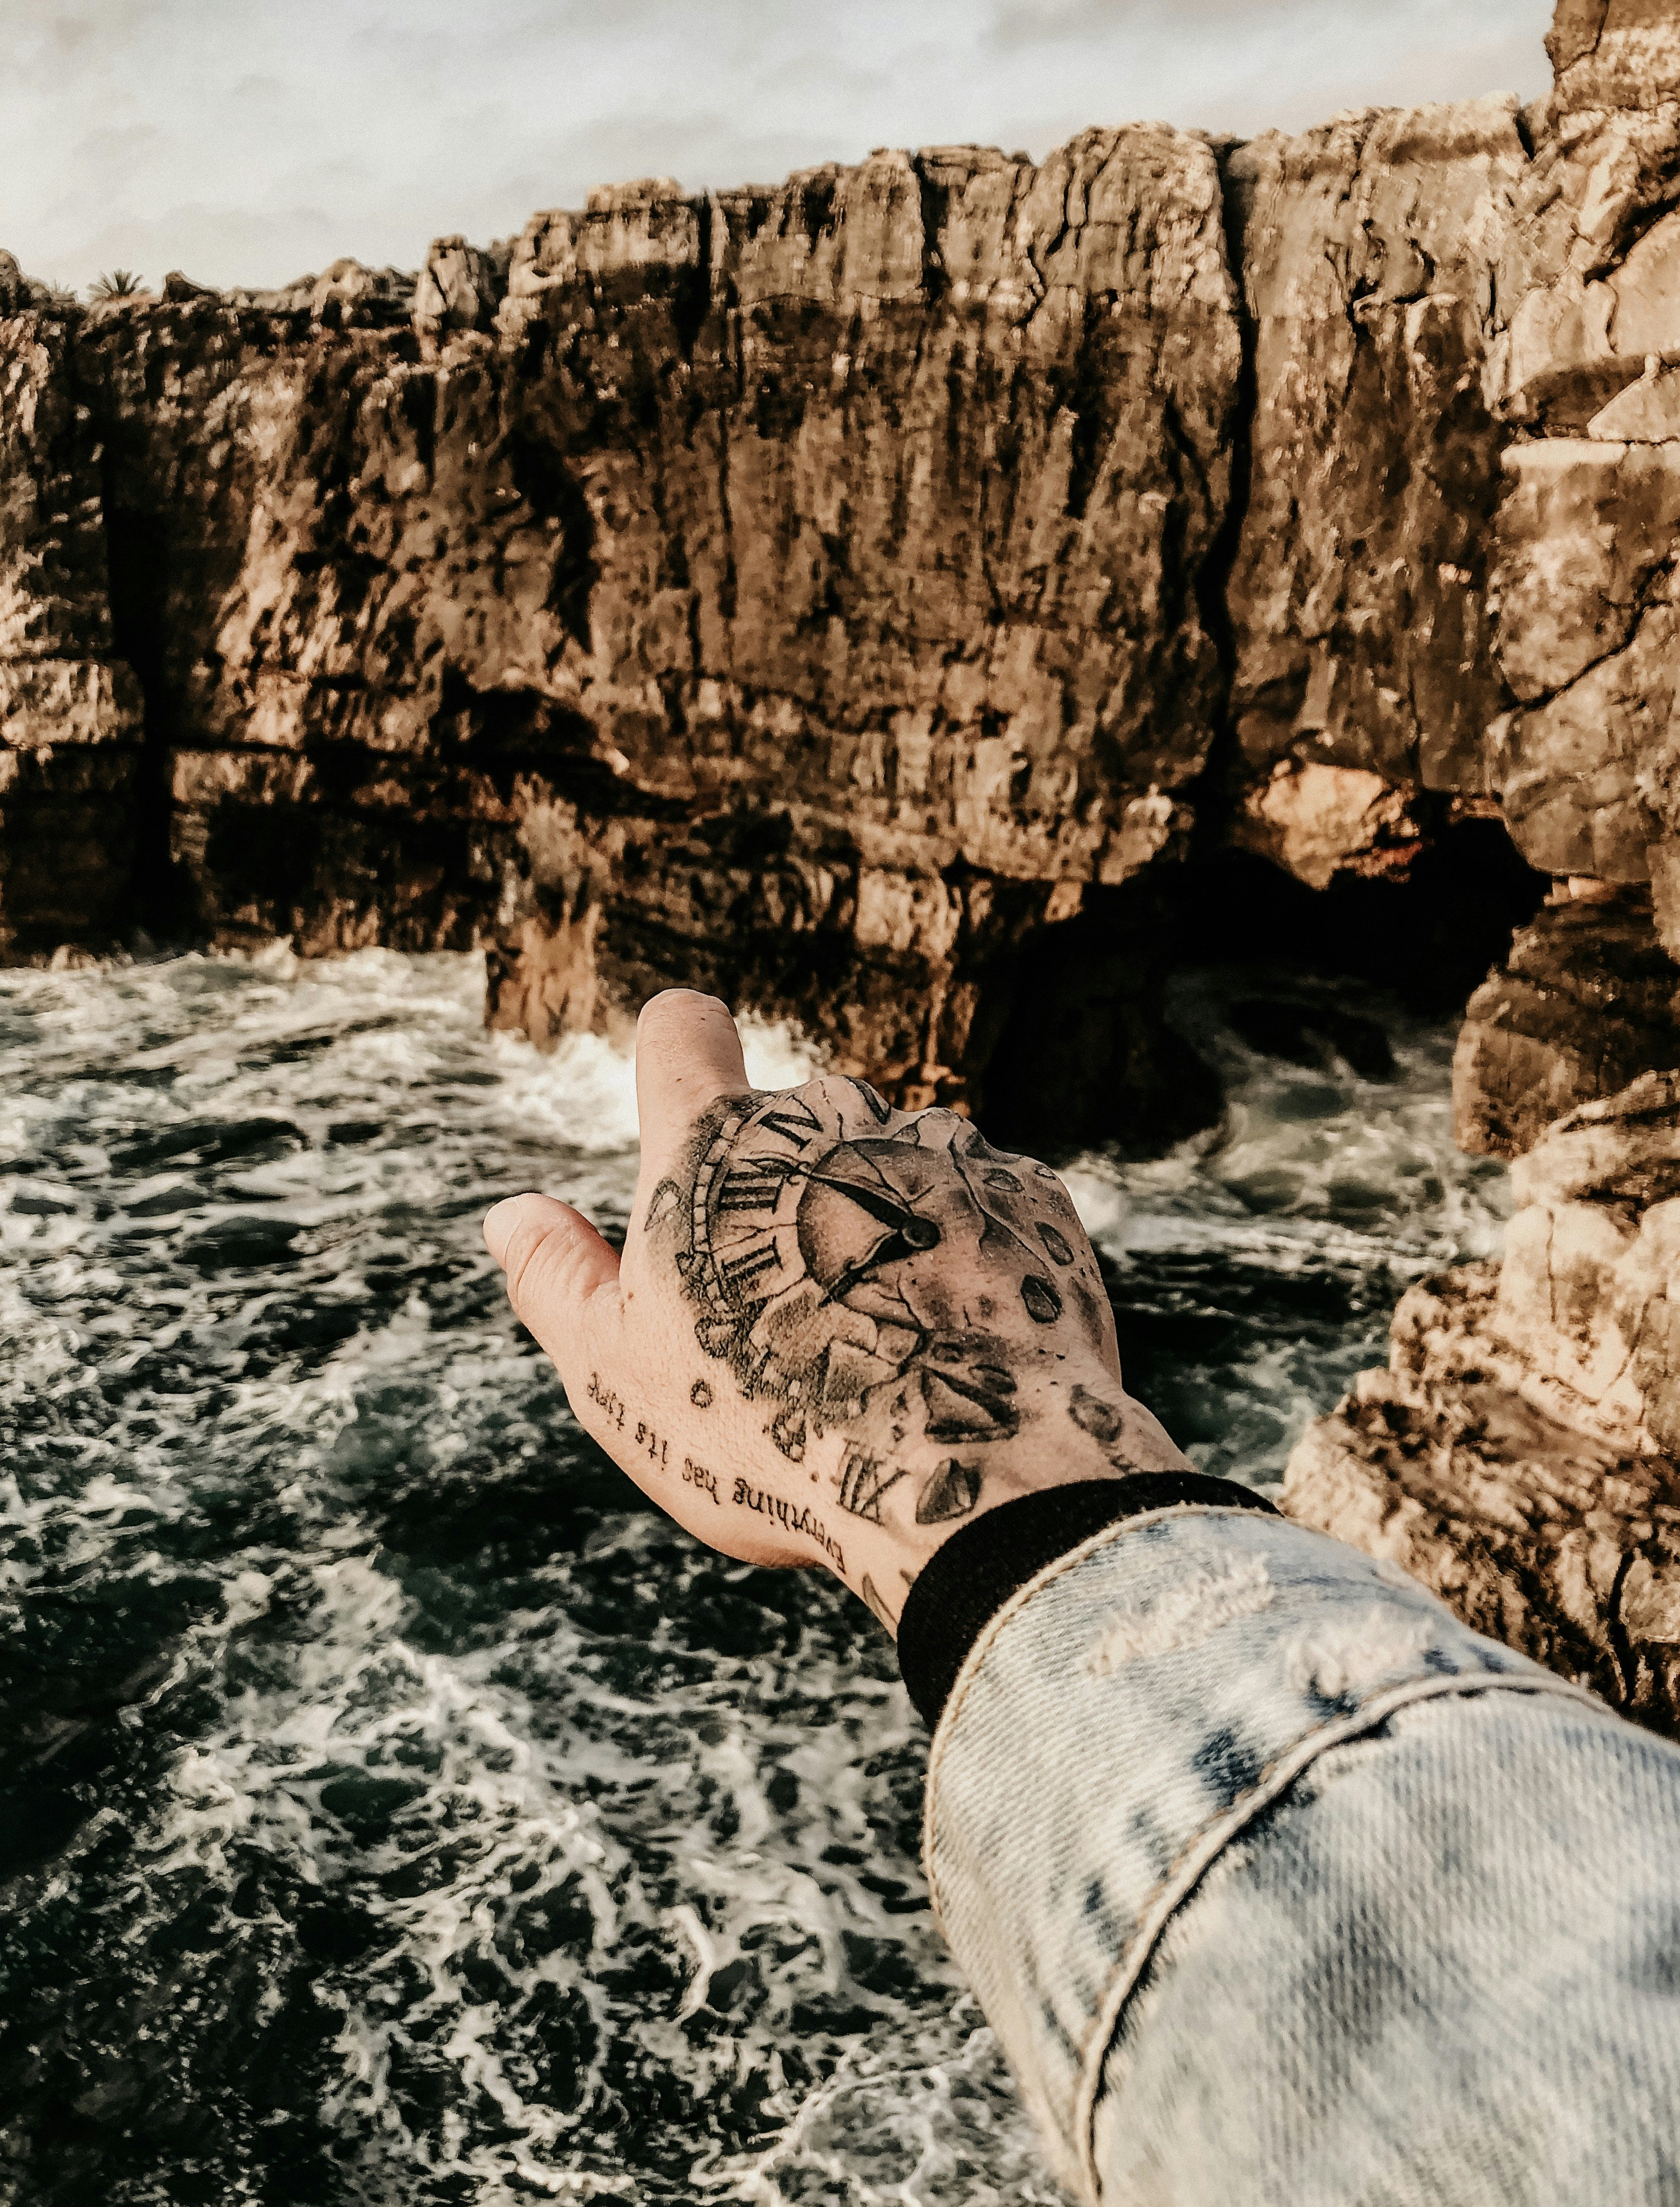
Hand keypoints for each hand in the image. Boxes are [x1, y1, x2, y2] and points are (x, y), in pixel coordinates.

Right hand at [483, 991, 1192, 1632]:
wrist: (969, 1482)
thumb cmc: (769, 1433)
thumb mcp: (617, 1371)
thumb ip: (558, 1280)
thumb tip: (512, 1217)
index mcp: (714, 1141)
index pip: (679, 1028)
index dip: (674, 1061)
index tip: (683, 1120)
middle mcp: (832, 1114)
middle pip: (794, 1118)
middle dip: (786, 1190)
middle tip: (791, 1315)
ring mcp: (940, 1146)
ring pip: (891, 1163)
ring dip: (882, 1224)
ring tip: (887, 1342)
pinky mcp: (1029, 1193)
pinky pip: (980, 1205)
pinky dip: (966, 1255)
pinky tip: (961, 1340)